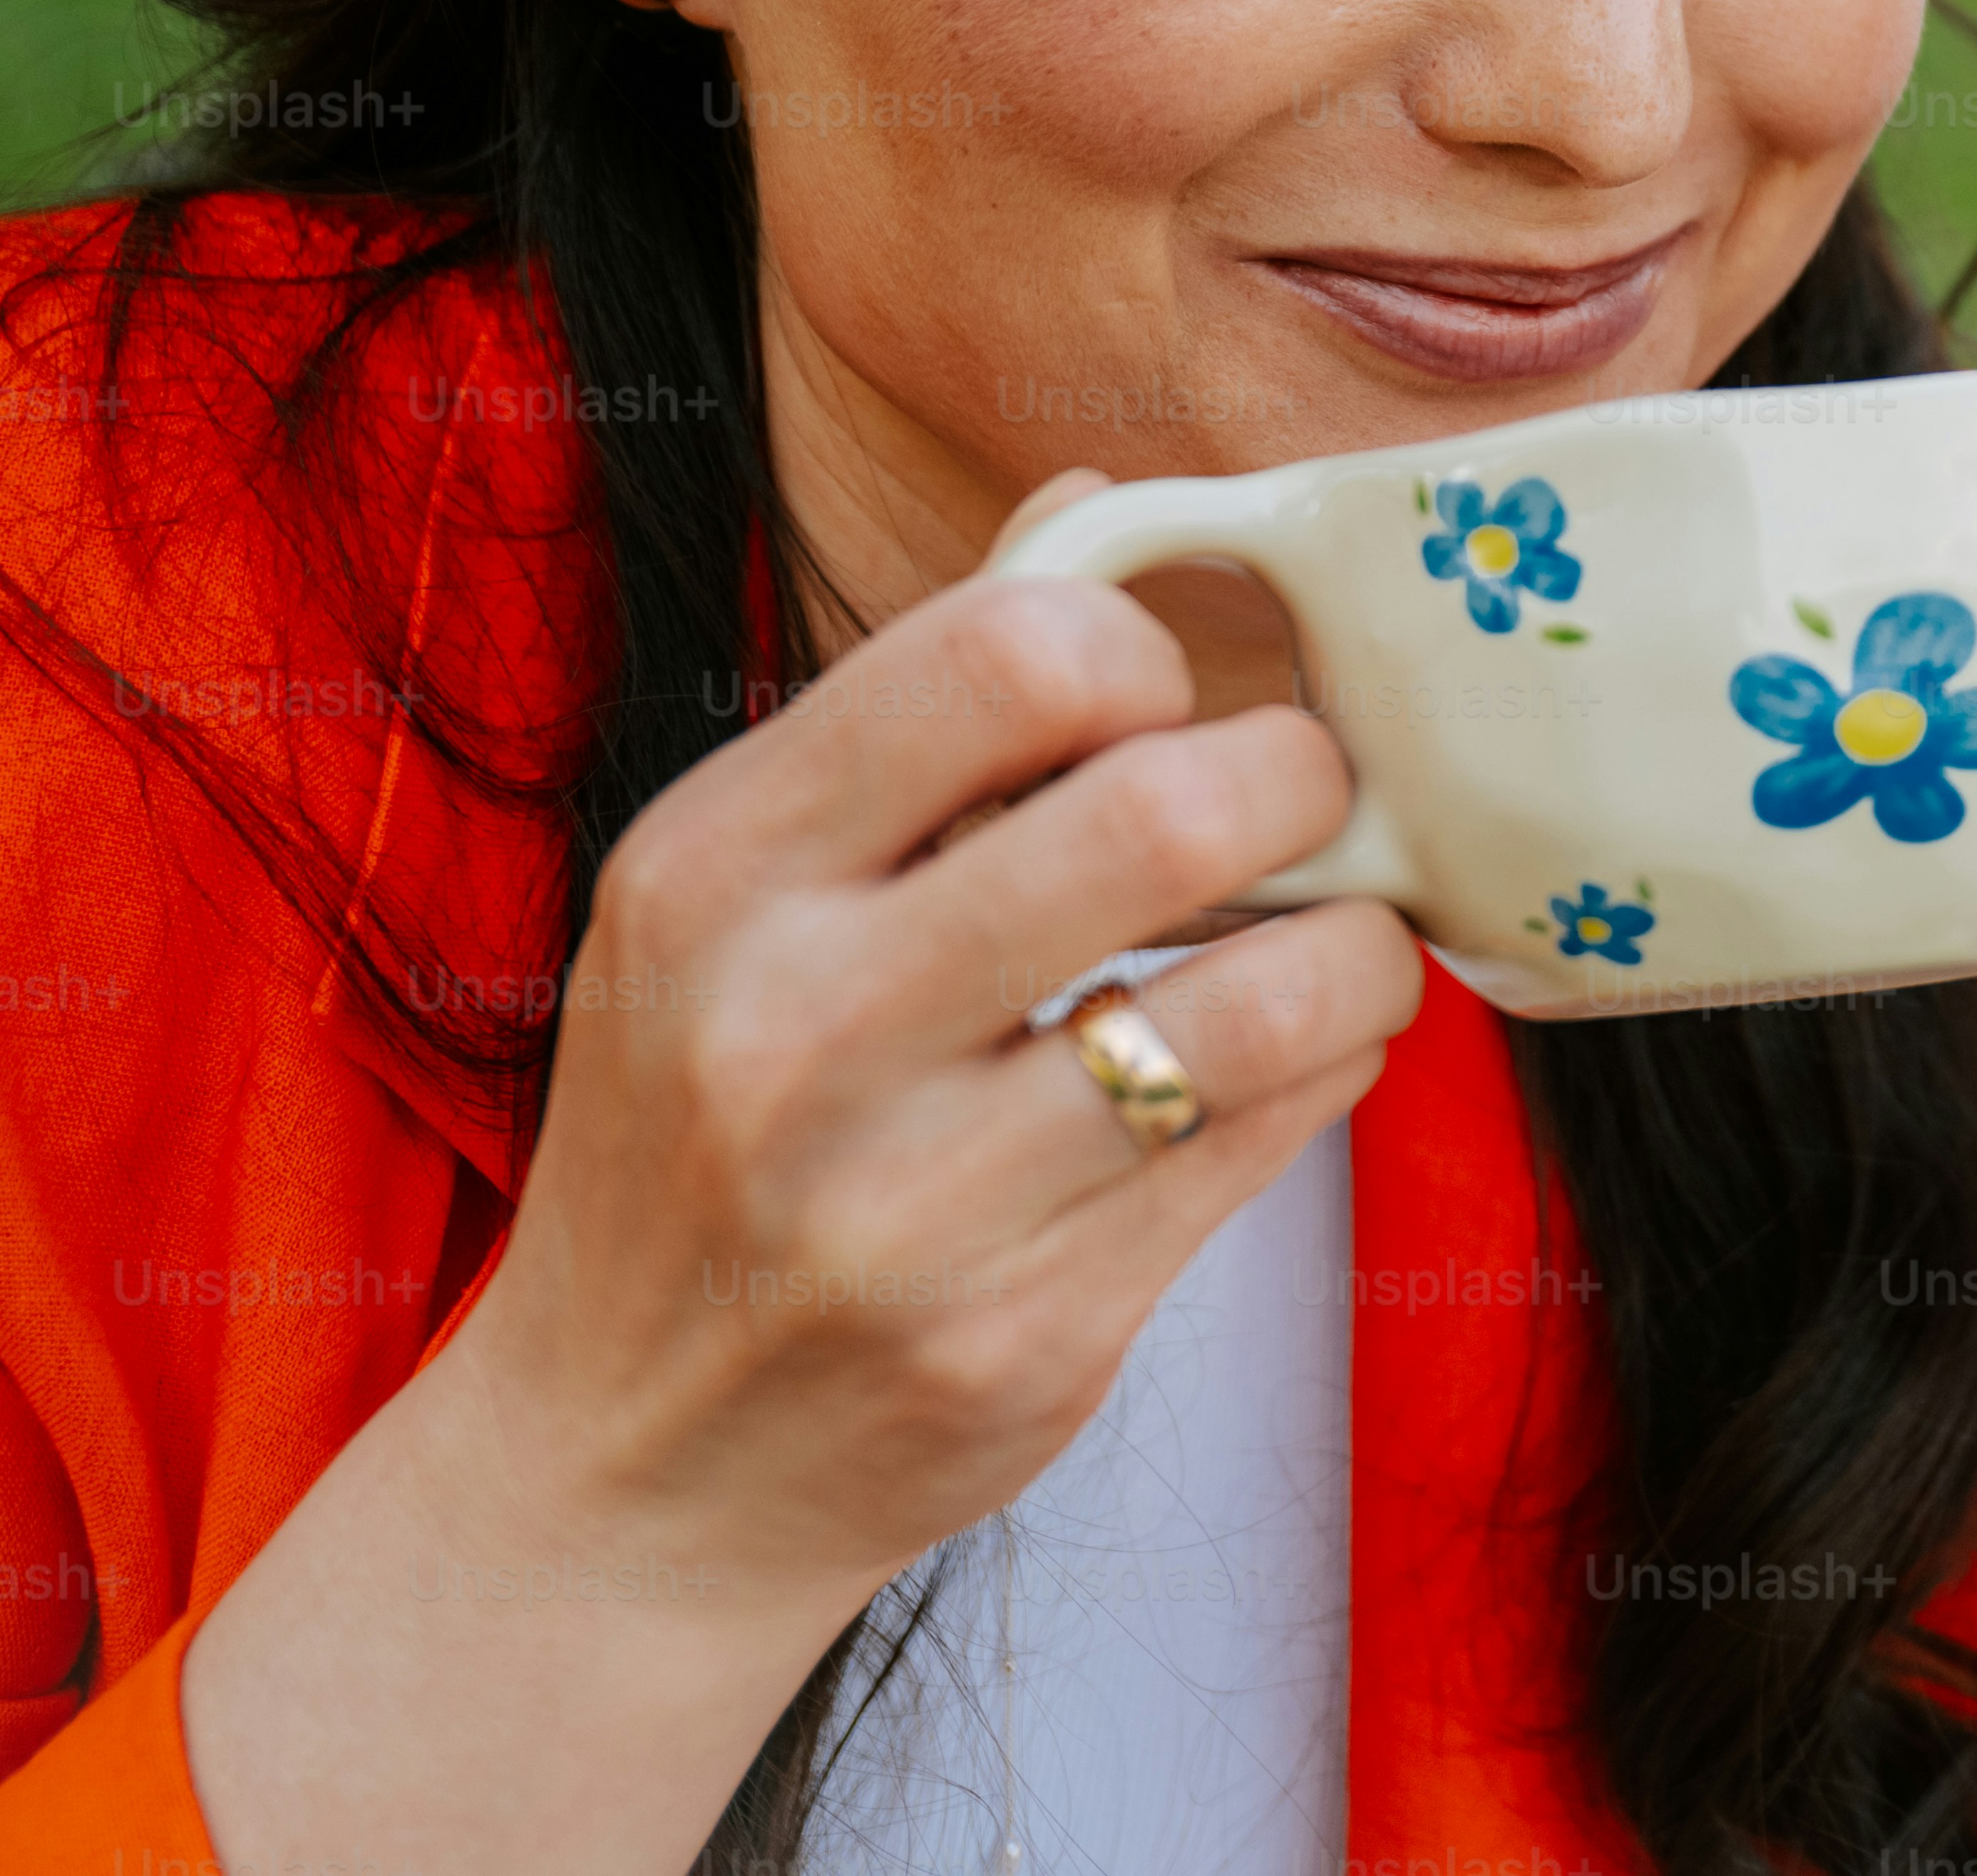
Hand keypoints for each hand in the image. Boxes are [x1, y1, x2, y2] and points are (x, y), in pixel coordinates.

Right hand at [181, 473, 1432, 1873]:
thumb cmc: (704, 1126)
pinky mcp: (1025, 1344)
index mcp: (712, 877)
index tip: (1167, 701)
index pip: (1006, 649)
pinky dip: (1322, 1076)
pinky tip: (1285, 1060)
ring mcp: (906, 1210)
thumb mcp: (737, 897)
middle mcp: (791, 1035)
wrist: (619, 1475)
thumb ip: (923, 700)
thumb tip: (1100, 501)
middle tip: (1303, 799)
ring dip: (1356, 948)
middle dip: (1296, 778)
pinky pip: (1269, 1149)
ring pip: (1267, 1001)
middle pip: (1165, 811)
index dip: (1145, 652)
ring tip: (1337, 938)